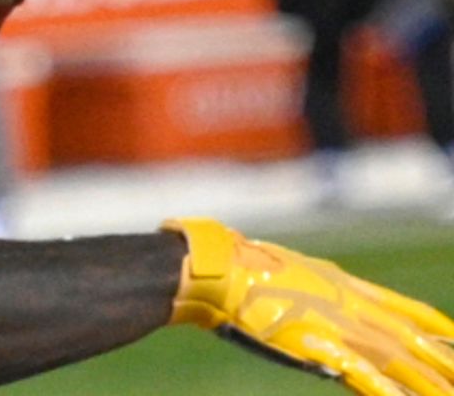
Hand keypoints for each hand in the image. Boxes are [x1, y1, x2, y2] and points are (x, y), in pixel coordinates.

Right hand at [164, 217, 453, 395]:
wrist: (220, 271)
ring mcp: (341, 329)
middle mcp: (352, 307)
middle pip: (414, 339)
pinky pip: (369, 378)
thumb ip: (312, 291)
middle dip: (446, 361)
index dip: (436, 326)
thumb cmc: (239, 268)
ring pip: (402, 362)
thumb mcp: (288, 272)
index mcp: (345, 287)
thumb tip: (317, 304)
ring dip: (432, 382)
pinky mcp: (324, 350)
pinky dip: (391, 392)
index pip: (407, 310)